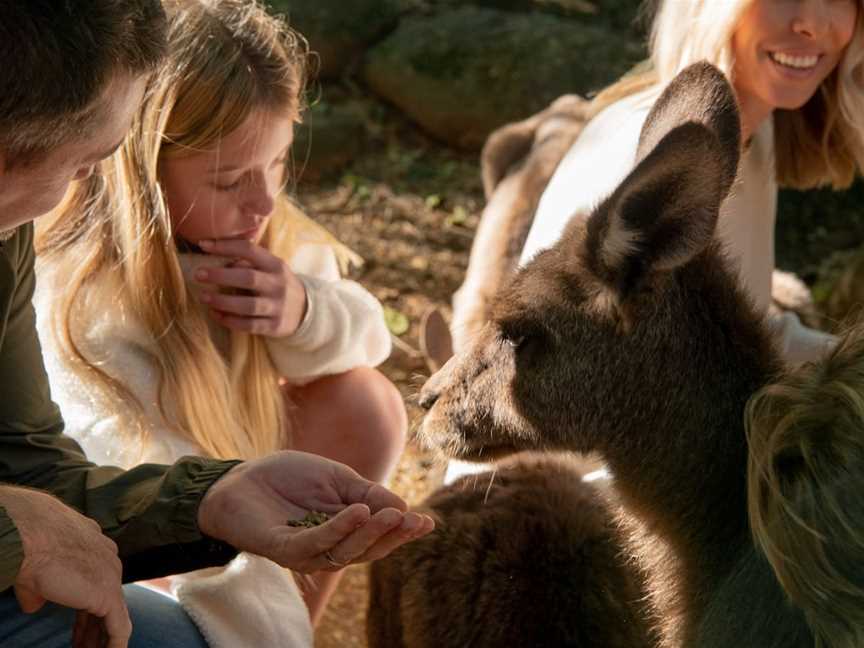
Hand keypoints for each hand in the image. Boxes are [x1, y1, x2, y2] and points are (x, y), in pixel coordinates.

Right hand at [0, 486, 130, 647]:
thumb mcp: (37, 570)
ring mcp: (111, 576)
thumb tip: (34, 606)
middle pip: (107, 602)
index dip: (87, 613)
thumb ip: (42, 589)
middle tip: (84, 647)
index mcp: (95, 549)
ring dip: (102, 640)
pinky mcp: (108, 595)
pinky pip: (118, 628)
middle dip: (95, 629)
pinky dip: (114, 645)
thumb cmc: (29, 545)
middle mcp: (108, 560)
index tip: (79, 632)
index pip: (97, 586)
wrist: (29, 534)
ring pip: (114, 616)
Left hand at [195, 238, 306, 336]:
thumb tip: (217, 257)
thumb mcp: (271, 268)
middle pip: (248, 278)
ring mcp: (277, 307)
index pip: (249, 250)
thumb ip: (248, 262)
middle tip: (199, 274)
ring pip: (247, 305)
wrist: (306, 311)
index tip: (203, 245)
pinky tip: (216, 314)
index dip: (226, 246)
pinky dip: (230, 320)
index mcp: (276, 265)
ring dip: (222, 301)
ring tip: (203, 297)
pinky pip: (249, 325)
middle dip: (220, 276)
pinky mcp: (274, 326)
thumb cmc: (277, 284)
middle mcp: (278, 285)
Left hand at [198, 451, 434, 571]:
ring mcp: (304, 551)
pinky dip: (338, 529)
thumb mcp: (338, 479)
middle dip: (392, 536)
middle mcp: (327, 547)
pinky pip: (314, 543)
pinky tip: (357, 512)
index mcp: (343, 532)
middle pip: (366, 550)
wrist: (241, 477)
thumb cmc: (289, 478)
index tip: (428, 522)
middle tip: (413, 521)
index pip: (378, 537)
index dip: (403, 532)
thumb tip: (404, 509)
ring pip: (344, 551)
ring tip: (392, 516)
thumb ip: (368, 493)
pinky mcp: (281, 548)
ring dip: (370, 533)